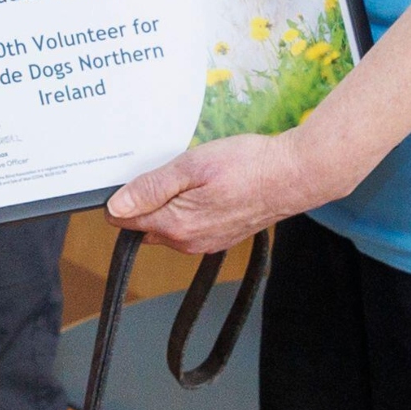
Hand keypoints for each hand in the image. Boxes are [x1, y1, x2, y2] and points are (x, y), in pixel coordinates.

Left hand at [106, 130, 315, 253]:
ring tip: (192, 179)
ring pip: (167, 226)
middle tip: (170, 172)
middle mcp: (187, 242)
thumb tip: (116, 207)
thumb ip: (150, 188)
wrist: (294, 176)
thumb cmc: (247, 166)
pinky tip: (207, 190)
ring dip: (169, 205)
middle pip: (144, 225)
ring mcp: (204, 243)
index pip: (124, 220)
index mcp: (175, 225)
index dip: (122, 196)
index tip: (136, 176)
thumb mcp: (191, 166)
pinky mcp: (219, 239)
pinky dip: (189, 210)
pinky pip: (189, 227)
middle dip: (146, 201)